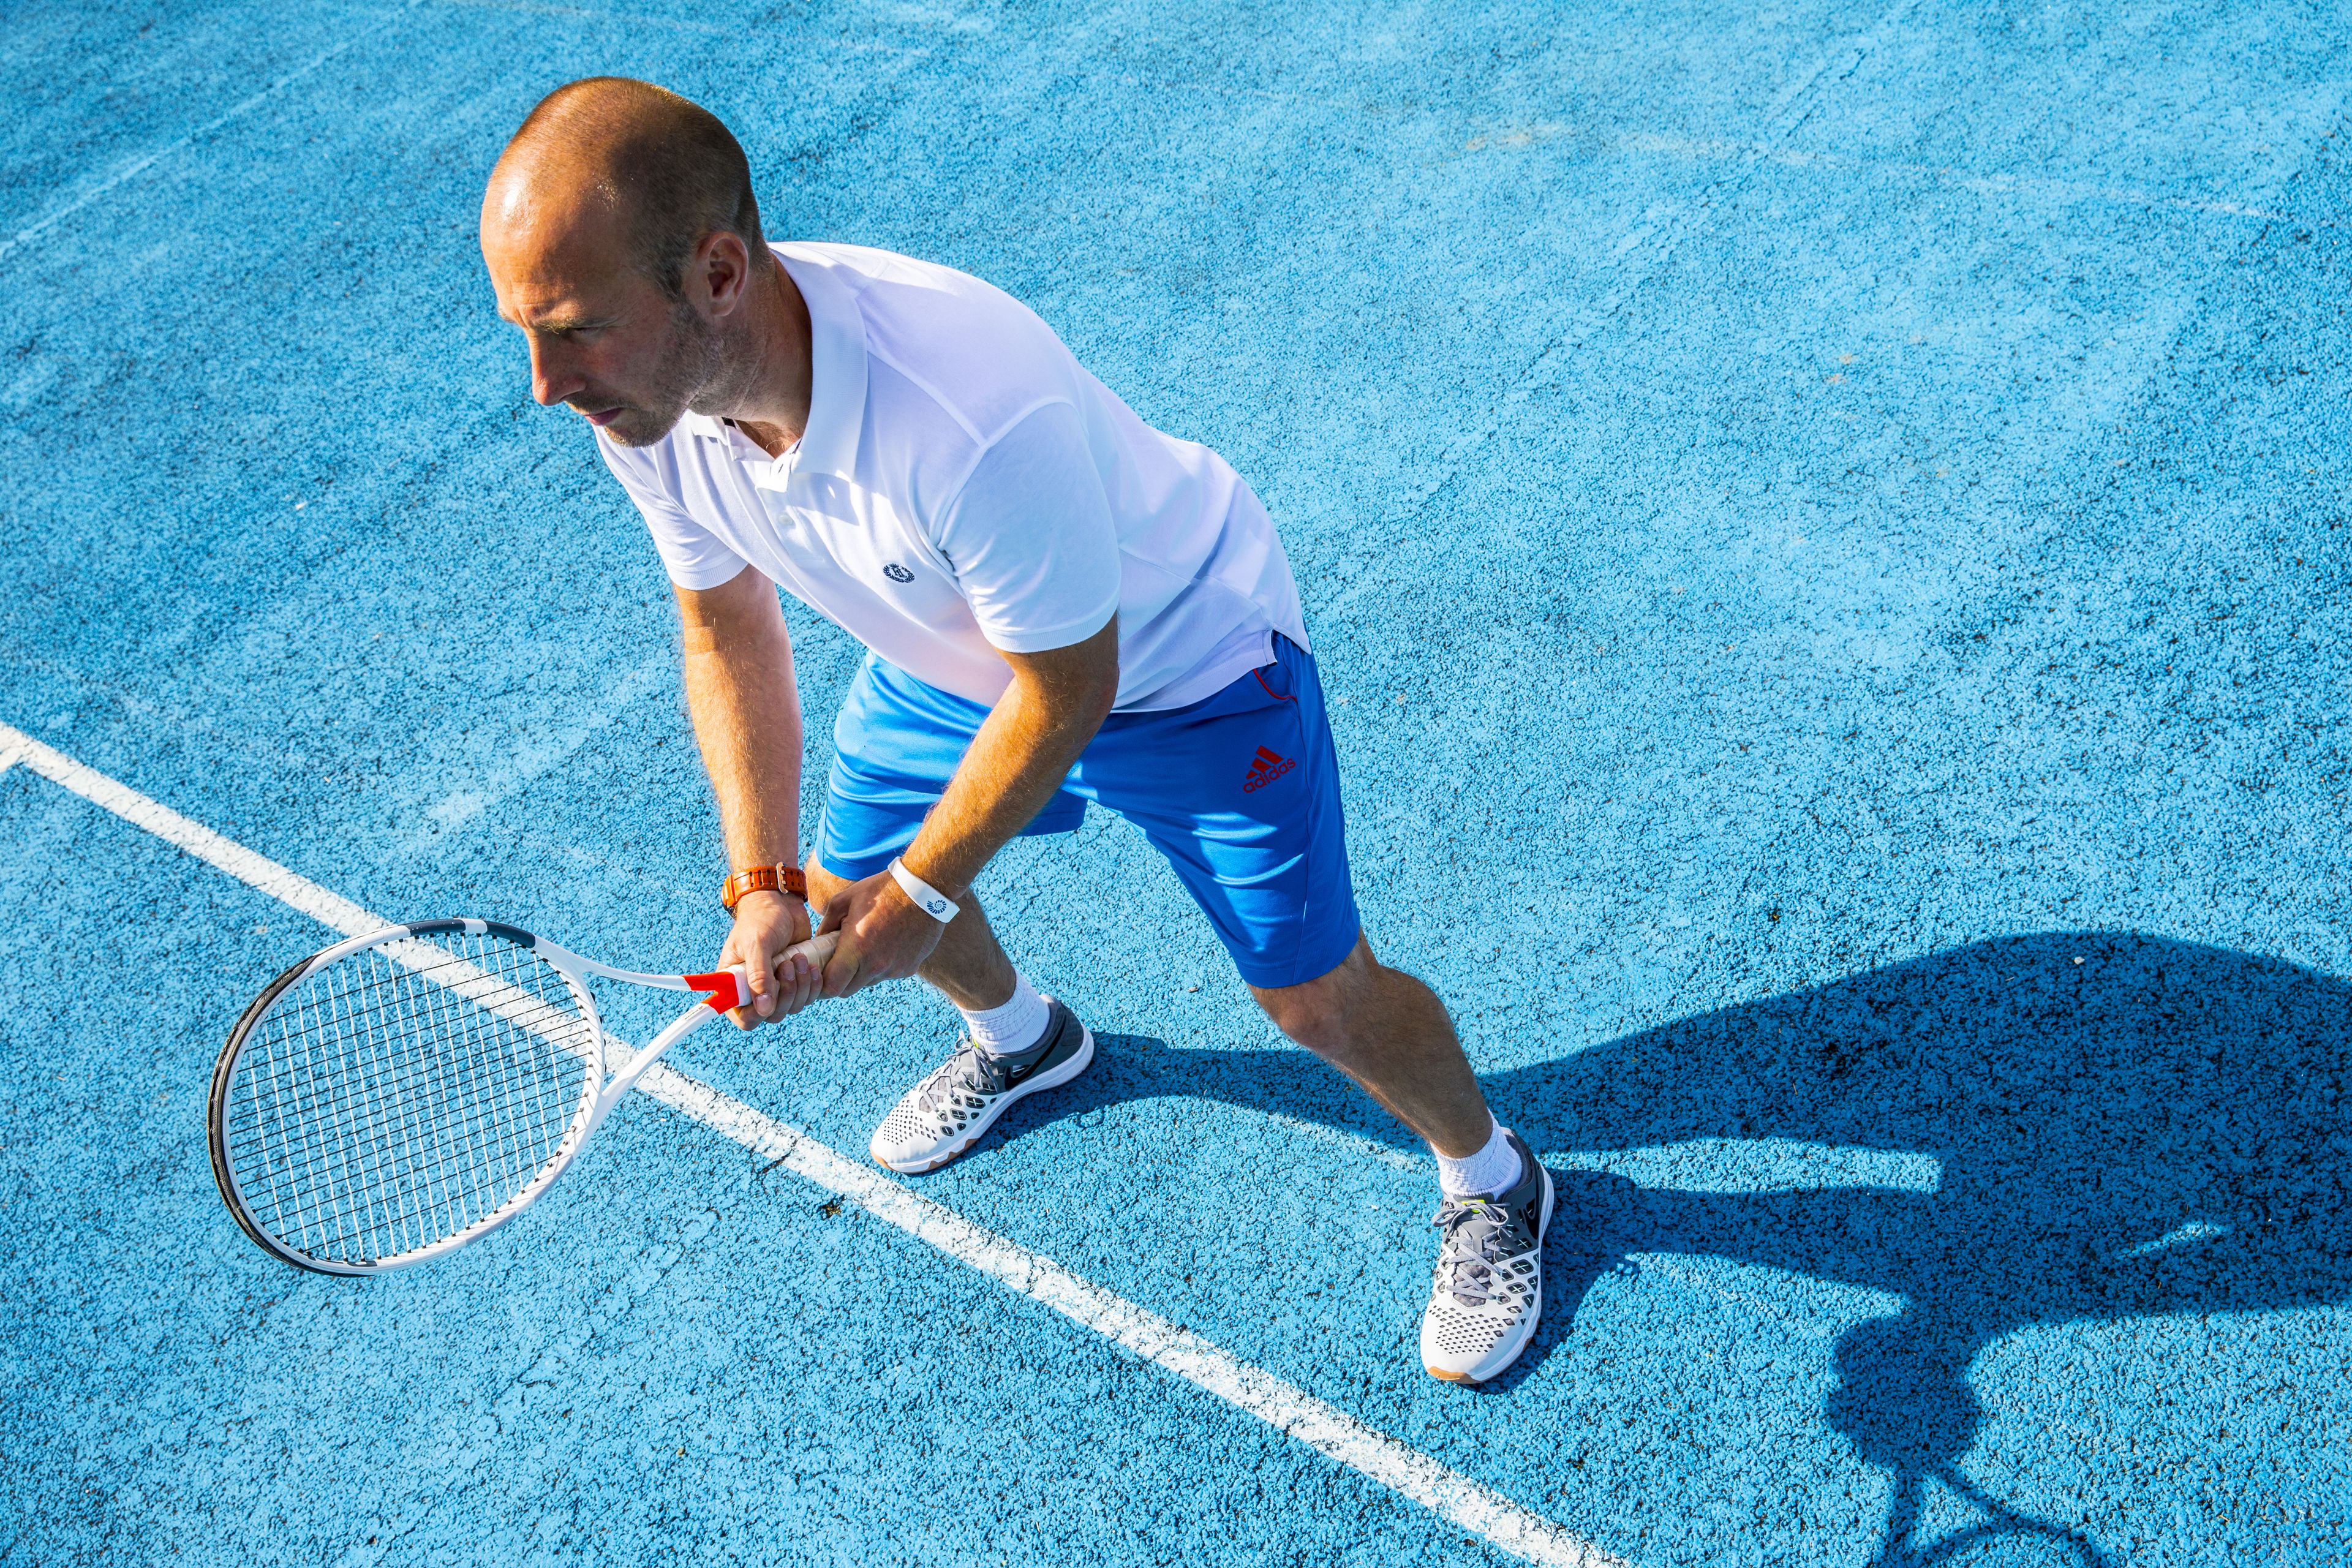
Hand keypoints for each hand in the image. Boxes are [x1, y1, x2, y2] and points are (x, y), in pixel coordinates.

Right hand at [716, 889, 817, 1030]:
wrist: (781, 903)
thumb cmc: (761, 919)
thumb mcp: (757, 944)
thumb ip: (759, 976)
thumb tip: (764, 1009)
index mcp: (735, 985)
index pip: (744, 1018)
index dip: (757, 1014)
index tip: (770, 995)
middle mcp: (755, 990)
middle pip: (772, 1015)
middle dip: (786, 993)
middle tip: (788, 964)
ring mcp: (776, 987)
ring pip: (793, 1007)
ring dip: (801, 986)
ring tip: (799, 959)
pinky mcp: (796, 981)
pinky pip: (807, 997)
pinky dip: (813, 985)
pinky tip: (812, 966)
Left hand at [814, 869, 947, 996]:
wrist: (924, 889)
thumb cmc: (881, 891)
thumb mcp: (844, 900)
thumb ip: (826, 925)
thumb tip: (819, 942)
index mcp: (856, 949)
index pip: (832, 986)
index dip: (823, 981)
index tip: (823, 969)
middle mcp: (876, 965)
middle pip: (848, 990)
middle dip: (840, 979)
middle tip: (841, 959)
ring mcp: (895, 969)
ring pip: (869, 982)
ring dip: (863, 971)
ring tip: (868, 945)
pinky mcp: (910, 968)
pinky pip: (888, 974)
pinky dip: (883, 965)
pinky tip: (887, 943)